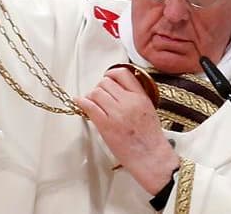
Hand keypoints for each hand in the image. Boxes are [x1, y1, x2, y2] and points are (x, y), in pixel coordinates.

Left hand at [76, 67, 179, 194]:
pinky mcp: (106, 125)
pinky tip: (80, 102)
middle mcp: (128, 102)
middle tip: (100, 96)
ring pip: (96, 92)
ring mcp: (116, 113)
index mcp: (140, 97)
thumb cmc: (150, 137)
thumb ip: (136, 96)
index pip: (122, 73)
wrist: (150, 157)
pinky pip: (89, 106)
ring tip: (93, 103)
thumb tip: (118, 88)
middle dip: (100, 88)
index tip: (107, 78)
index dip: (111, 74)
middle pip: (105, 83)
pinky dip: (82, 102)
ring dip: (92, 96)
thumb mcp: (149, 108)